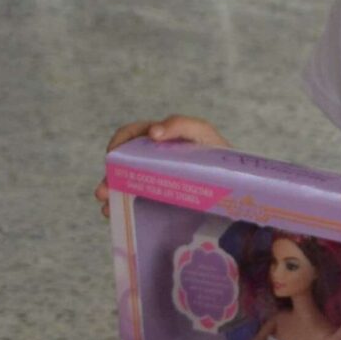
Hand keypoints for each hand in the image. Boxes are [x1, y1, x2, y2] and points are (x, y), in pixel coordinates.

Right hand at [97, 115, 227, 213]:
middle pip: (122, 164)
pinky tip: (114, 214)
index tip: (112, 155)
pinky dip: (122, 207)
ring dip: (111, 193)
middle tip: (103, 191)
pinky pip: (135, 201)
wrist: (237, 186)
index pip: (132, 136)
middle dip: (109, 176)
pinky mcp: (159, 199)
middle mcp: (152, 159)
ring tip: (106, 206)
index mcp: (160, 140)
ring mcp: (154, 180)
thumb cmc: (218, 155)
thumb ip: (181, 125)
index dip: (119, 143)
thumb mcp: (202, 133)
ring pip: (124, 184)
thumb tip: (153, 132)